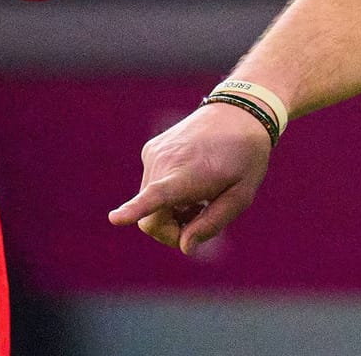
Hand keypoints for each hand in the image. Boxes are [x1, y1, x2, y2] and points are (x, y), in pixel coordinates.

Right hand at [109, 102, 273, 254]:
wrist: (238, 113)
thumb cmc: (245, 158)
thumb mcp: (241, 196)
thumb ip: (213, 223)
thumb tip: (184, 246)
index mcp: (190, 174)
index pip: (157, 196)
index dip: (134, 210)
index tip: (115, 219)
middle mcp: (165, 161)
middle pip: (151, 218)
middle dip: (171, 231)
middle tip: (199, 224)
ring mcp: (154, 153)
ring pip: (148, 203)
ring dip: (170, 212)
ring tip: (199, 199)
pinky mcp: (151, 149)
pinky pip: (150, 185)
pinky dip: (166, 195)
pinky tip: (190, 184)